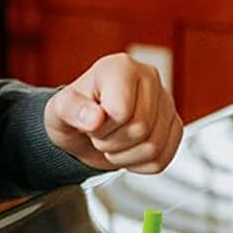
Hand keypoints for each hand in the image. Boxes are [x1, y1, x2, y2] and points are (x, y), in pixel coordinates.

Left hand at [44, 53, 182, 173]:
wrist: (84, 130)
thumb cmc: (74, 114)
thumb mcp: (59, 110)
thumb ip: (72, 110)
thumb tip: (94, 117)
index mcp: (120, 67)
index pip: (121, 111)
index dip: (102, 128)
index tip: (91, 122)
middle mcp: (148, 78)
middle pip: (140, 130)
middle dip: (113, 142)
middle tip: (101, 133)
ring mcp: (165, 102)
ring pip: (154, 147)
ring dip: (125, 156)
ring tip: (114, 140)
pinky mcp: (174, 125)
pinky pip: (162, 159)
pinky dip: (140, 164)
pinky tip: (128, 149)